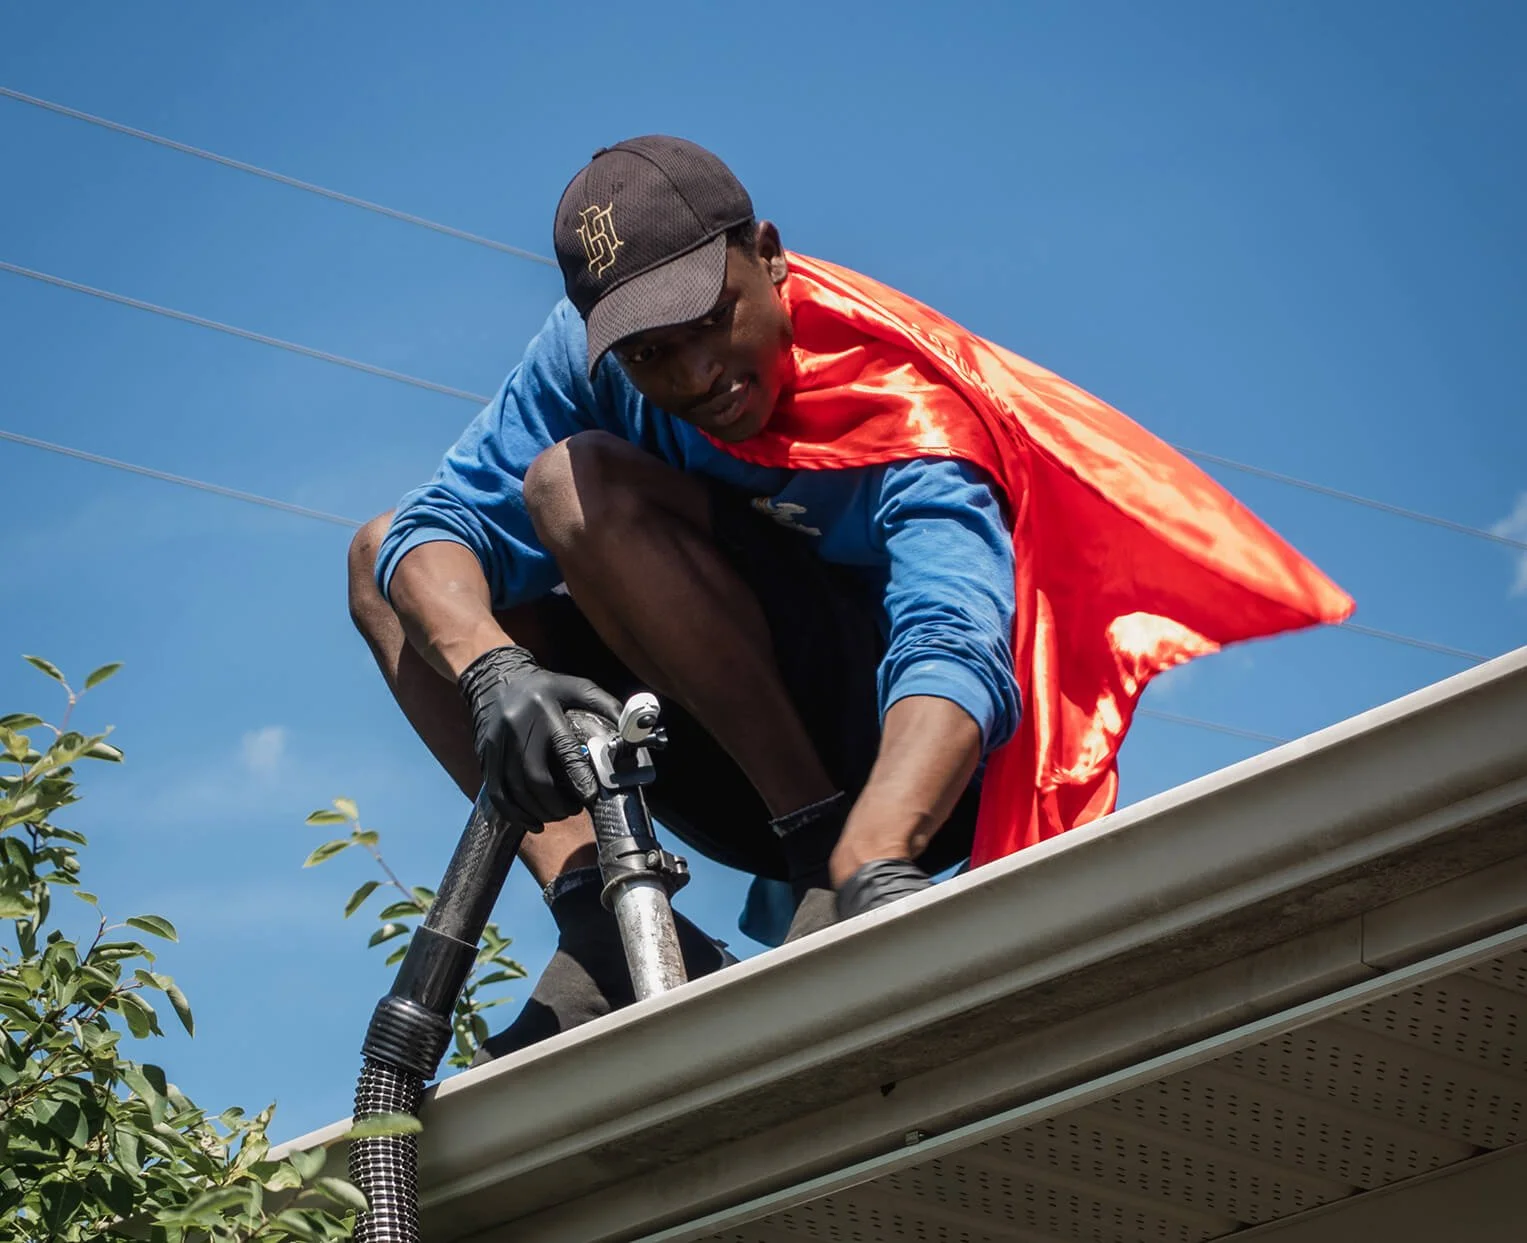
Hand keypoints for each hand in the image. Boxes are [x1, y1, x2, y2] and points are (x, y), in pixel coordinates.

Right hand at [458, 645, 622, 826]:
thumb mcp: (578, 687)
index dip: (578, 778)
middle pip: (535, 777)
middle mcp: (518, 726)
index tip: (589, 797)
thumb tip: (635, 730)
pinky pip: (496, 793)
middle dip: (556, 802)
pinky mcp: (485, 755)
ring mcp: (497, 742)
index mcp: (545, 708)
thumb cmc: (546, 687)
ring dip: (539, 811)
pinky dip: (515, 814)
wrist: (496, 677)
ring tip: (557, 814)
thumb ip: (607, 706)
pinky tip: (533, 822)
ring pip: (515, 790)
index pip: (563, 749)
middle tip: (573, 809)